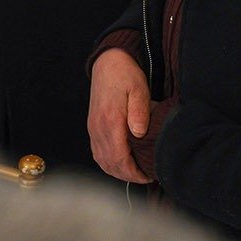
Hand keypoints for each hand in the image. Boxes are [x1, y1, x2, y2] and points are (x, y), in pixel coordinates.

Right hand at [87, 48, 151, 183]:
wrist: (107, 63)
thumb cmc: (126, 75)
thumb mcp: (139, 89)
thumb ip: (139, 111)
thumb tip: (138, 133)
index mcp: (110, 121)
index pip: (120, 158)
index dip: (134, 172)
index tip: (148, 175)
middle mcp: (98, 127)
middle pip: (110, 164)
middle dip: (128, 176)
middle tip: (145, 177)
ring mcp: (93, 128)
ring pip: (102, 161)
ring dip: (117, 171)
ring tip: (135, 173)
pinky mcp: (92, 126)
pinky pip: (97, 152)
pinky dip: (108, 163)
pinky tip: (120, 164)